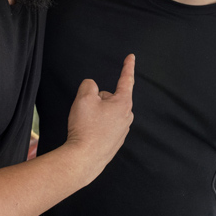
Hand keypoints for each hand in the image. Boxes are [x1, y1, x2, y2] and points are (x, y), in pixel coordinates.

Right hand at [64, 54, 134, 183]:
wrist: (84, 159)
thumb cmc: (86, 127)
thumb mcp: (84, 97)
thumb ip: (89, 85)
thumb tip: (92, 89)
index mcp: (123, 103)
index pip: (126, 80)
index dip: (127, 66)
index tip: (131, 57)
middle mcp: (127, 117)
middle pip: (111, 97)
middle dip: (99, 99)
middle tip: (86, 109)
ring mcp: (122, 131)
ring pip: (107, 112)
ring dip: (96, 114)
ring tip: (85, 124)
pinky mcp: (115, 142)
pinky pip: (104, 126)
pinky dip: (96, 126)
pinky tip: (88, 133)